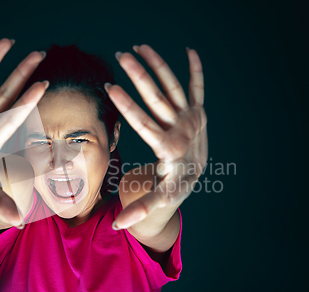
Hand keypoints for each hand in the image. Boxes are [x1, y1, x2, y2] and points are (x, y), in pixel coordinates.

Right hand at [105, 45, 207, 228]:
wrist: (195, 176)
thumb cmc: (170, 186)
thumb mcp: (156, 199)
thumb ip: (138, 210)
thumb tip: (117, 227)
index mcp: (170, 149)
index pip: (145, 124)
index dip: (126, 106)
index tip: (110, 88)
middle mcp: (184, 130)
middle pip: (158, 98)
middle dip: (138, 75)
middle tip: (120, 56)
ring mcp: (193, 119)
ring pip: (175, 86)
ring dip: (158, 65)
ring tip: (139, 47)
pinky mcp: (198, 112)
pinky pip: (197, 87)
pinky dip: (196, 69)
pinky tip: (190, 51)